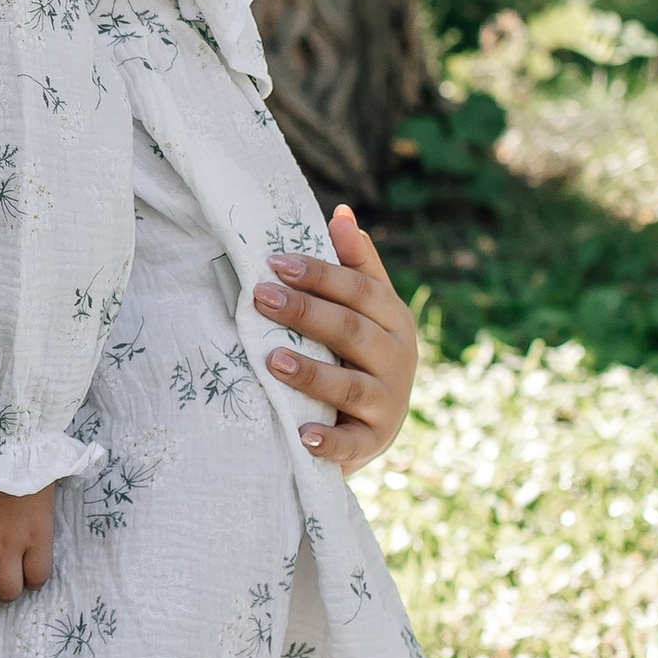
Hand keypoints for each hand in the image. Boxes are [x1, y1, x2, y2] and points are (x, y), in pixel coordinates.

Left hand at [254, 205, 418, 470]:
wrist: (373, 425)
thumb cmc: (358, 353)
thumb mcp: (363, 310)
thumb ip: (355, 265)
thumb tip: (341, 213)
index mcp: (393, 319)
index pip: (359, 290)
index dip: (319, 274)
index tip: (274, 262)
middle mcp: (398, 359)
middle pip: (352, 331)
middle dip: (305, 313)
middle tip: (259, 298)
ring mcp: (389, 403)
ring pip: (351, 385)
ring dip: (311, 373)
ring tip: (272, 360)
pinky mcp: (373, 442)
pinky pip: (351, 443)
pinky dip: (328, 440)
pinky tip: (302, 433)